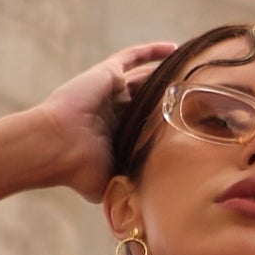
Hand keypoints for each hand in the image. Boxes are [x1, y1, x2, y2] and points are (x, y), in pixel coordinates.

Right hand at [32, 42, 177, 200]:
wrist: (57, 147)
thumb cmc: (79, 170)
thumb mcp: (108, 184)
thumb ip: (126, 186)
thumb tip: (145, 205)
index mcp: (113, 135)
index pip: (145, 125)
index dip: (165, 124)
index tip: (189, 125)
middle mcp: (113, 110)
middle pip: (147, 100)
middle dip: (168, 99)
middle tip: (197, 98)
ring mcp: (109, 91)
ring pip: (144, 78)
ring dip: (164, 75)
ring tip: (190, 73)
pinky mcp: (106, 74)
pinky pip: (132, 57)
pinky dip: (151, 52)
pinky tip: (173, 49)